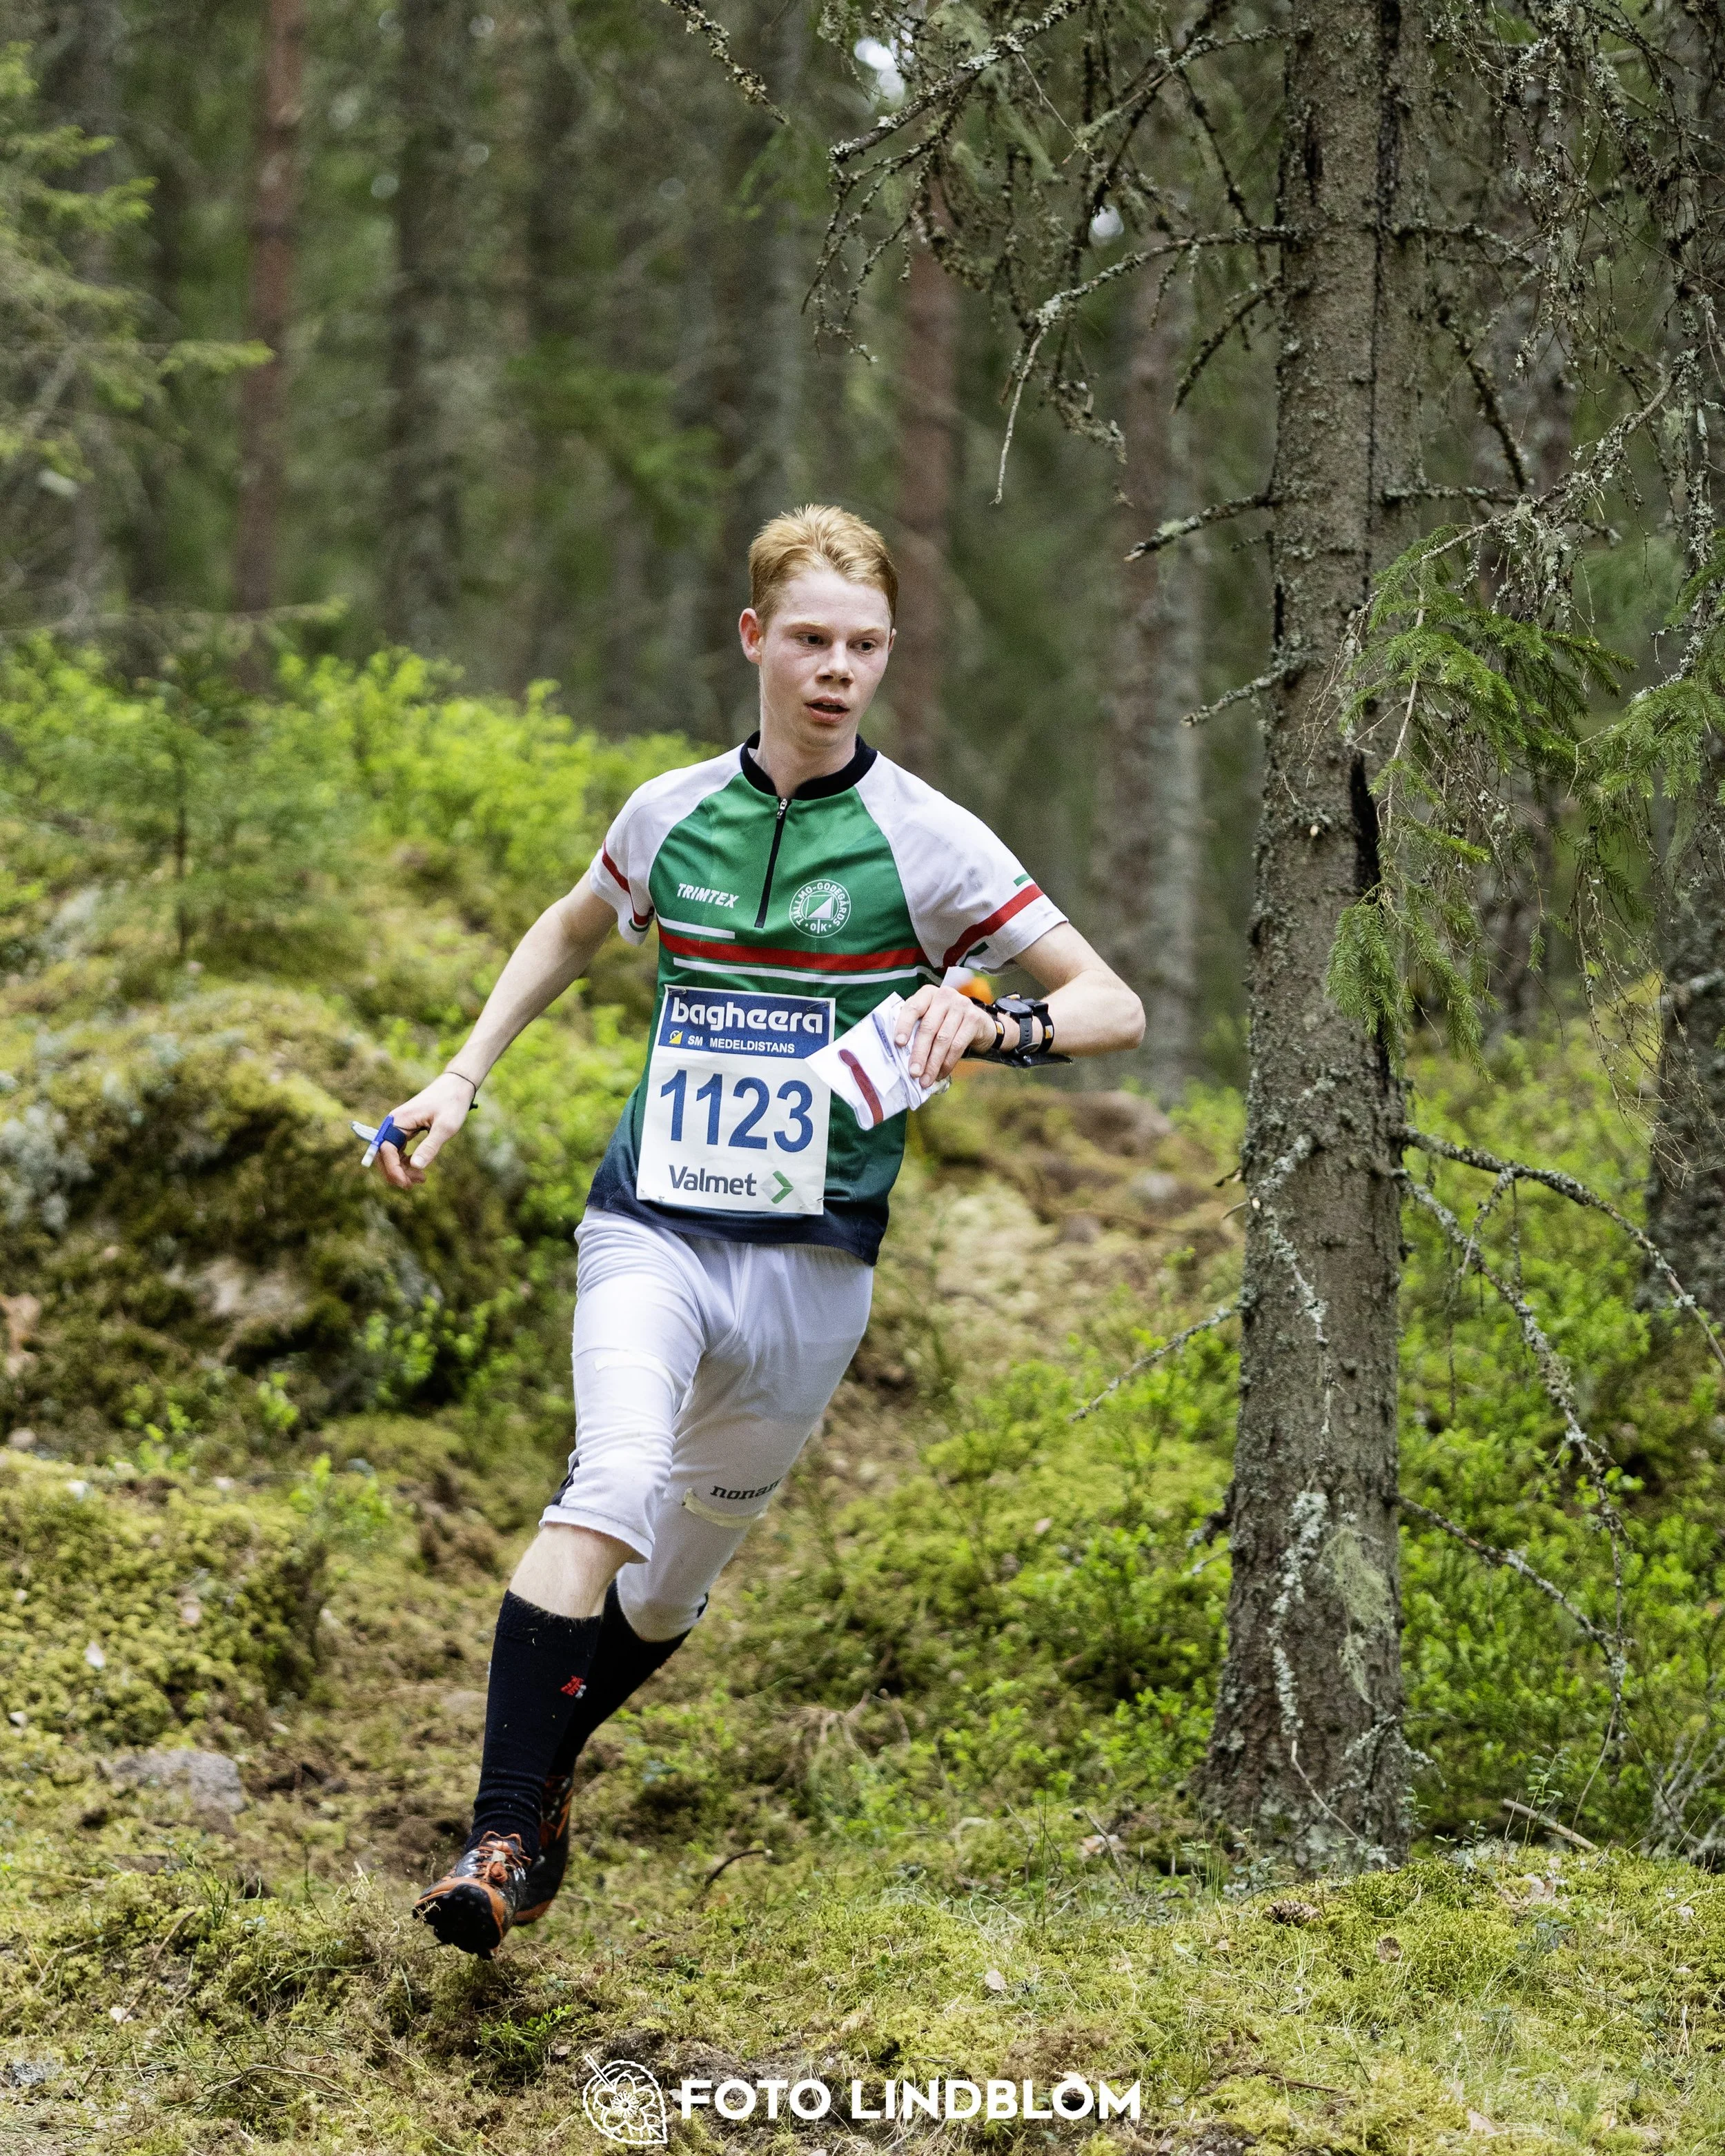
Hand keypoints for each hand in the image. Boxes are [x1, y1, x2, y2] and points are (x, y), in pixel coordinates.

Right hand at [372, 1072, 477, 1189]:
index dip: (393, 1169)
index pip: (385, 1150)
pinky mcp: (405, 1129)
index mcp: (398, 1121)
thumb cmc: (452, 1103)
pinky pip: (399, 1150)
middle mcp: (394, 1123)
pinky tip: (419, 1170)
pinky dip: (406, 1162)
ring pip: (390, 1155)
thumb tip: (416, 1166)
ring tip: (421, 1179)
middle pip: (383, 1154)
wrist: (456, 1086)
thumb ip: (430, 1146)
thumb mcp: (445, 1127)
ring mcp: (398, 1126)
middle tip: (412, 1185)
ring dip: (401, 1169)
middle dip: (395, 1172)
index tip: (406, 1183)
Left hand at [893, 984, 994, 1085]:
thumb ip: (915, 1027)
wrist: (977, 1021)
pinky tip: (941, 1073)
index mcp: (928, 993)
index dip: (904, 1026)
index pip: (913, 1008)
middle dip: (919, 1053)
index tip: (898, 1044)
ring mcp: (961, 1005)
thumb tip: (899, 1054)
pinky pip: (958, 1045)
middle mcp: (945, 995)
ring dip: (933, 1063)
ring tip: (926, 1079)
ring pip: (943, 1039)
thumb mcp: (929, 1017)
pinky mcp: (974, 1018)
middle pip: (928, 1028)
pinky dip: (948, 1063)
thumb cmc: (944, 1021)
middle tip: (913, 1073)